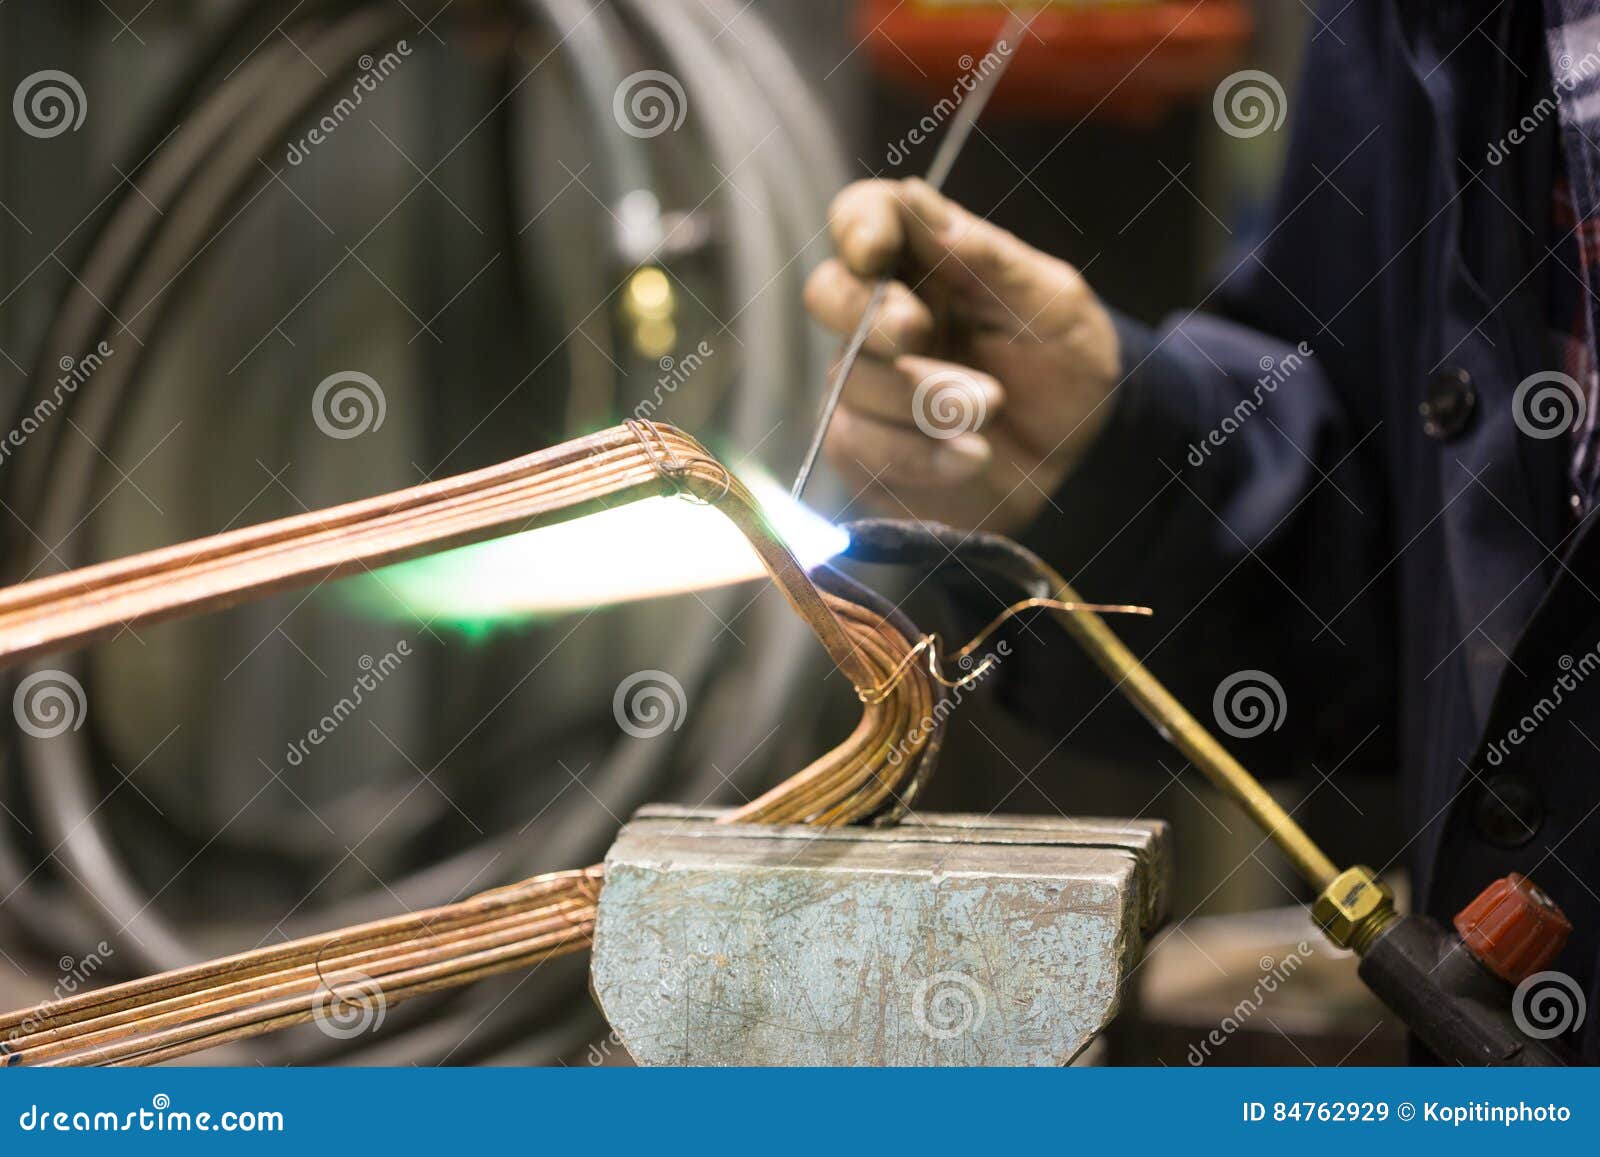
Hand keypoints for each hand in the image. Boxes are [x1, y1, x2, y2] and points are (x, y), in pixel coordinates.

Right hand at [803, 178, 1119, 531]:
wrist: (1082, 459)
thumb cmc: (1068, 367)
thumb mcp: (1054, 304)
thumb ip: (987, 256)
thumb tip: (917, 199)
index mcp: (928, 260)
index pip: (864, 215)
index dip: (857, 226)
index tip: (876, 252)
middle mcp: (883, 316)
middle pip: (827, 293)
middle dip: (868, 315)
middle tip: (918, 333)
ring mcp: (867, 383)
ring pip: (851, 379)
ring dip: (925, 397)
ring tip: (991, 408)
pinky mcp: (864, 448)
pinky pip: (858, 446)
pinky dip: (919, 455)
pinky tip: (971, 456)